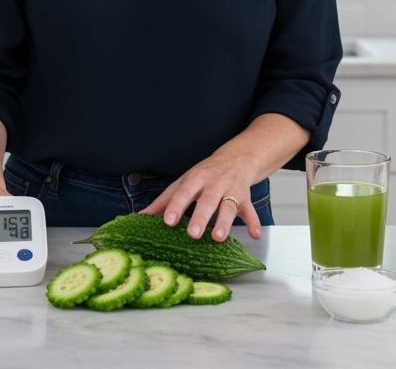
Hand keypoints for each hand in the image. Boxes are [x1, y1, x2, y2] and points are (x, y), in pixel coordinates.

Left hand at [141, 153, 261, 242]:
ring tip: (218, 237)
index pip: (184, 192)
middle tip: (193, 234)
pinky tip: (254, 234)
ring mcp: (232, 190)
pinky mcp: (246, 198)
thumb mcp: (184, 182)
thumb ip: (164, 200)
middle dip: (201, 217)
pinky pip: (251, 211)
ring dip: (224, 222)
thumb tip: (141, 217)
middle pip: (208, 200)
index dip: (176, 206)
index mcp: (196, 178)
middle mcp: (214, 183)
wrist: (236, 158)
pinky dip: (254, 222)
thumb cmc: (205, 175)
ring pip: (229, 206)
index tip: (167, 221)